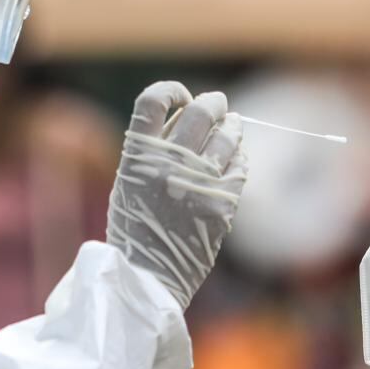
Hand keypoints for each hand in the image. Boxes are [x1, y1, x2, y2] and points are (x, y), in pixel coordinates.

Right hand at [106, 82, 247, 308]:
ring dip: (232, 126)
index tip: (181, 97)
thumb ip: (152, 151)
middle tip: (216, 105)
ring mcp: (199, 183)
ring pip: (228, 134)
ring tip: (232, 126)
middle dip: (212, 103)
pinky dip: (238, 158)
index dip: (172, 90)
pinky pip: (240, 166)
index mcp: (138, 156)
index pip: (154, 99)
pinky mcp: (223, 204)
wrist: (146, 278)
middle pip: (201, 110)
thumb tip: (185, 118)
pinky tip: (234, 160)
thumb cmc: (134, 230)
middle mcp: (170, 163)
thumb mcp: (129, 182)